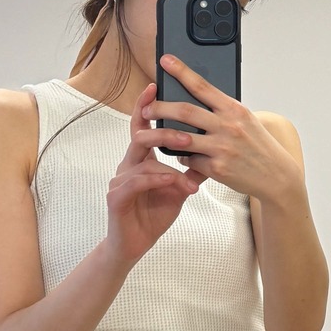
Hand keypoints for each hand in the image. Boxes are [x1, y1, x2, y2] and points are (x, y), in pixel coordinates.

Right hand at [106, 83, 205, 263]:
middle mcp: (127, 164)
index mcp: (141, 158)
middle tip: (187, 134)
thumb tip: (214, 148)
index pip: (142, 126)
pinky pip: (136, 182)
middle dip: (163, 131)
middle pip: (140, 136)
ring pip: (141, 159)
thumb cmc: (154, 213)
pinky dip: (156, 179)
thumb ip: (191, 169)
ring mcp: (119, 180)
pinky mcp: (116, 197)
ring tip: (188, 168)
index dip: (146, 105)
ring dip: (168, 162)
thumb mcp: (179, 188)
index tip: (155, 86)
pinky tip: (171, 181)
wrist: (133, 245)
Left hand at [141, 55, 303, 202]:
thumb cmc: (259, 144)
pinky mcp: (217, 168)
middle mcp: (227, 125)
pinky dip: (182, 157)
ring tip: (146, 133)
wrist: (277, 175)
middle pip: (185, 111)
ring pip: (181, 138)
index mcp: (233, 108)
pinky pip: (190, 160)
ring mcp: (222, 147)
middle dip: (160, 107)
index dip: (181, 71)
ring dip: (159, 135)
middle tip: (146, 107)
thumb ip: (222, 110)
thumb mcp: (245, 120)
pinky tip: (180, 155)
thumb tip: (196, 99)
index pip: (202, 85)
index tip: (165, 61)